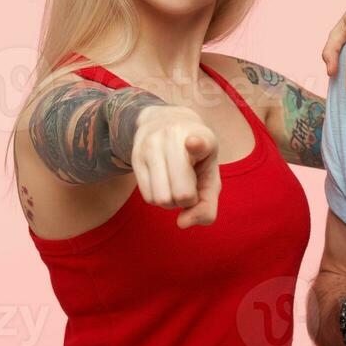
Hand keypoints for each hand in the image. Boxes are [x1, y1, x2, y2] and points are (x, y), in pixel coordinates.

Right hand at [129, 104, 220, 228]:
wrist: (164, 122)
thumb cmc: (196, 157)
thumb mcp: (210, 175)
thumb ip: (207, 205)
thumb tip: (182, 223)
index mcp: (202, 137)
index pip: (198, 142)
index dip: (197, 144)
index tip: (193, 143)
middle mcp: (174, 138)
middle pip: (181, 194)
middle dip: (188, 200)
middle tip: (190, 184)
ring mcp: (151, 145)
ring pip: (161, 199)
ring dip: (171, 202)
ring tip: (175, 183)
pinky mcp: (135, 156)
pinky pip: (148, 197)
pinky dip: (158, 199)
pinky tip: (163, 183)